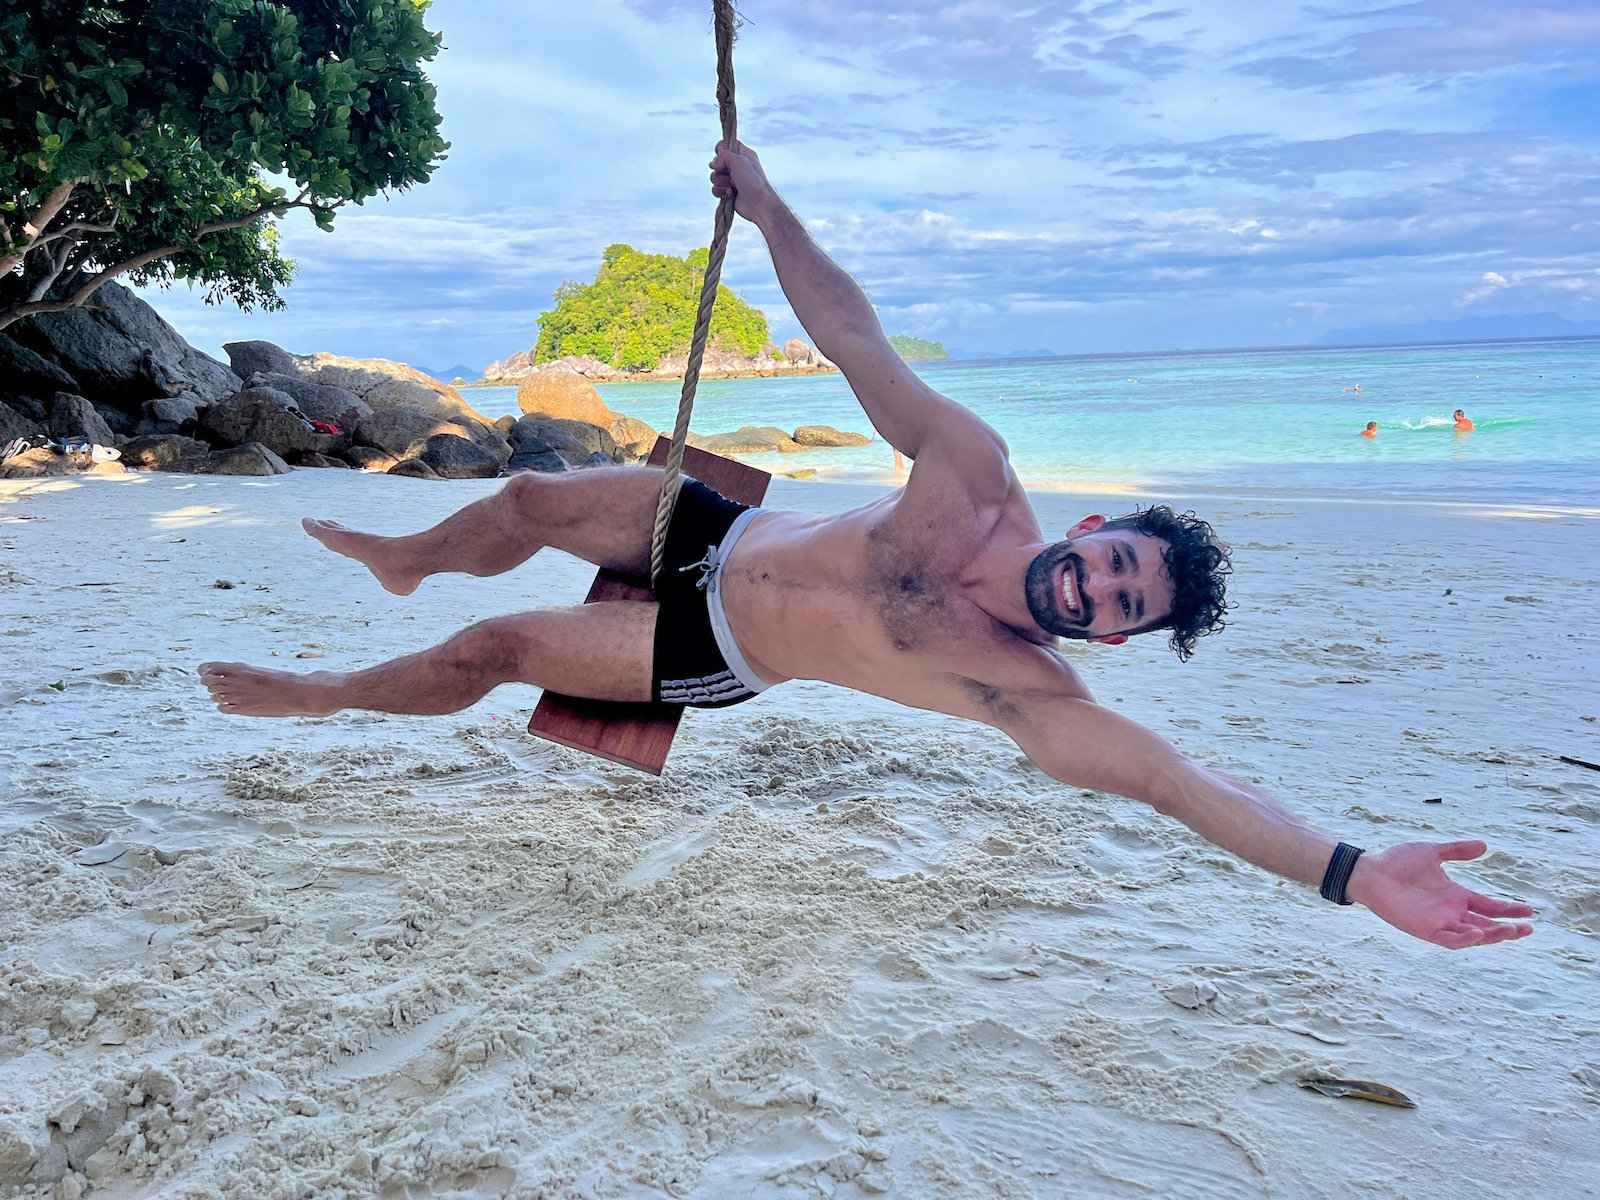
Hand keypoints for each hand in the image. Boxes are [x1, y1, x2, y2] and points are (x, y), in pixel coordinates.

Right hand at [709, 139, 776, 222]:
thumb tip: (714, 162)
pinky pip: (715, 189)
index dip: (721, 148)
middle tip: (729, 174)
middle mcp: (738, 166)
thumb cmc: (753, 181)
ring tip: (731, 186)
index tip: (719, 153)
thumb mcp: (739, 161)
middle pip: (717, 162)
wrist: (759, 204)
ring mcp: (732, 180)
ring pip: (714, 176)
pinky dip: (720, 191)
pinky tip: (729, 194)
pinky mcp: (728, 192)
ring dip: (720, 182)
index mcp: (743, 155)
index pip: (727, 145)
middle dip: (719, 169)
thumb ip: (724, 155)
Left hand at [1348, 840, 1533, 948]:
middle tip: (1528, 928)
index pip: (1489, 905)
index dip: (1509, 908)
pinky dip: (1464, 939)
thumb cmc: (1396, 861)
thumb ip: (1457, 851)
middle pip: (1486, 924)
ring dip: (1492, 935)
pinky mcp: (1425, 929)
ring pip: (1473, 935)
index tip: (1529, 910)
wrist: (1369, 871)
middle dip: (1508, 928)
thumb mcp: (1432, 852)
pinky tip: (1477, 932)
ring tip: (1512, 931)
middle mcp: (1451, 911)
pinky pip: (1449, 940)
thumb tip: (1485, 845)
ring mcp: (1439, 922)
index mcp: (1456, 894)